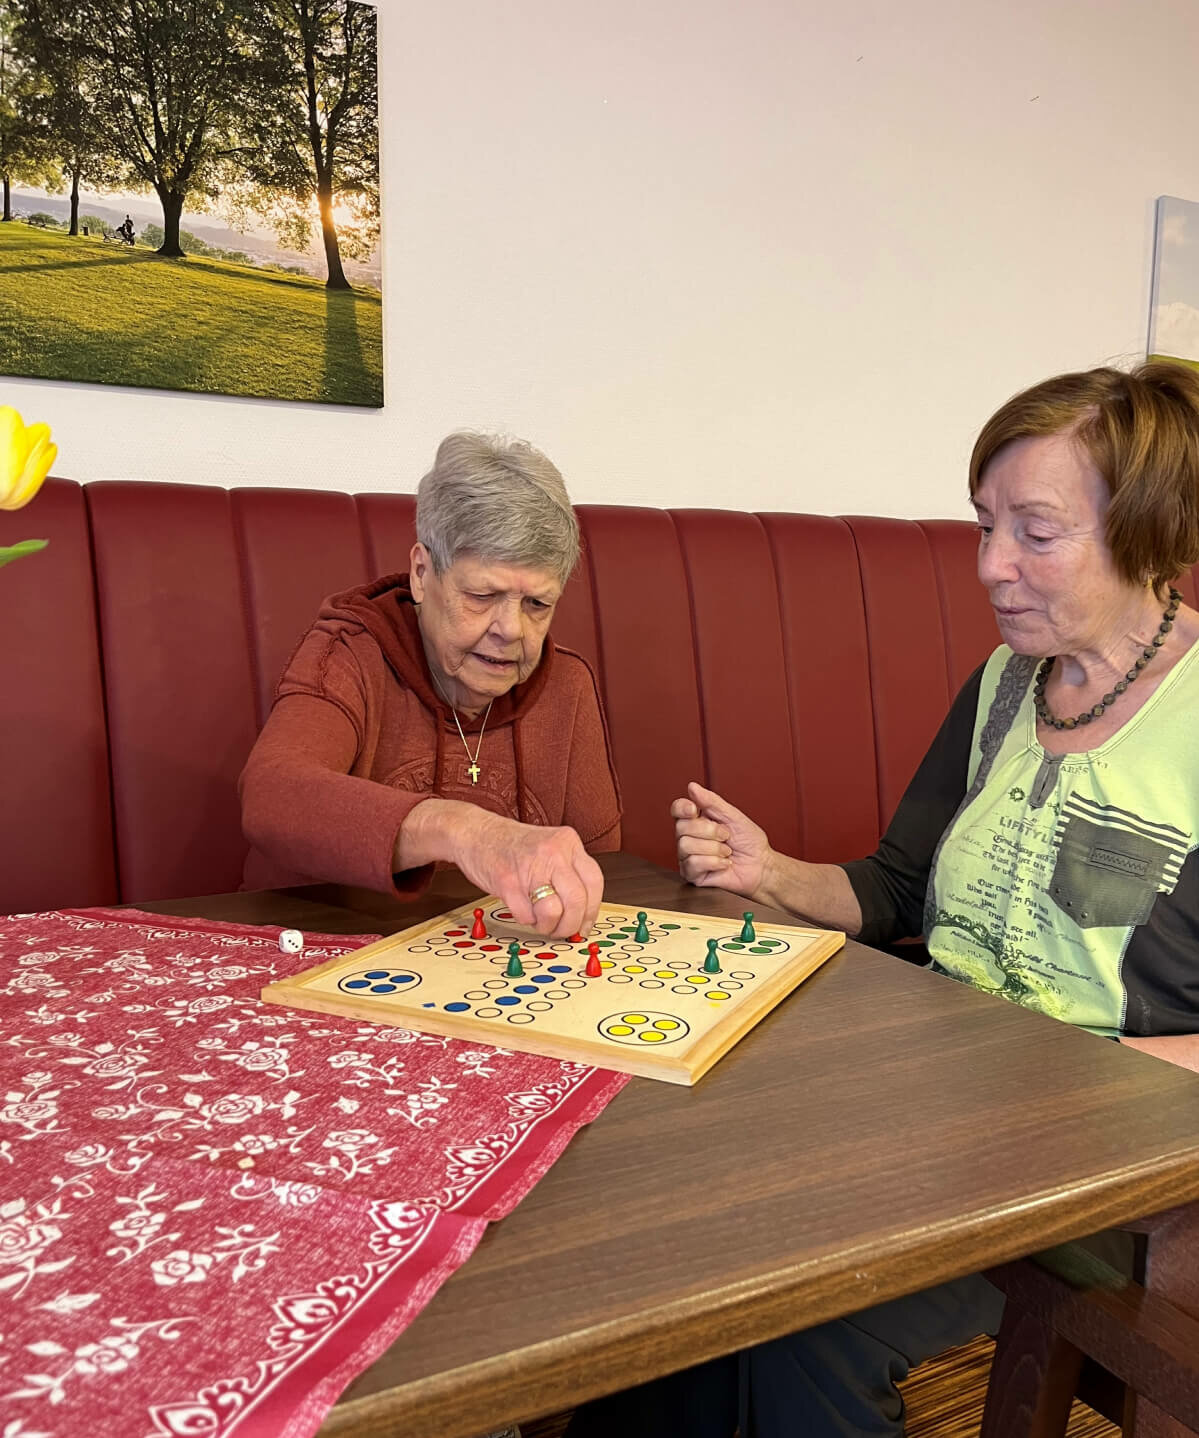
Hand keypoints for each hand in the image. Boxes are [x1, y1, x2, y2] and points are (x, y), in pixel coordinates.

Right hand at [452, 810, 602, 938]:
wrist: (476, 833)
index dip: (592, 911)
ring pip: (554, 912)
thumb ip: (568, 874)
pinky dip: (525, 919)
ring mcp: (530, 866)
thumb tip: (583, 915)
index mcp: (567, 842)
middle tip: (562, 930)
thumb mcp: (550, 848)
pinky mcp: (508, 882)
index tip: (584, 926)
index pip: (594, 882)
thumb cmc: (512, 845)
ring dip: (547, 925)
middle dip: (570, 925)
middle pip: (577, 901)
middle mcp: (553, 852)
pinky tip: (520, 906)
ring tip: (539, 919)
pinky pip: (526, 915)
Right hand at [672, 781, 770, 897]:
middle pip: (681, 827)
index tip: (694, 809)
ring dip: (714, 848)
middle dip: (709, 830)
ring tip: (726, 851)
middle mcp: (689, 837)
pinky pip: (693, 863)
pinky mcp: (691, 873)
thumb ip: (712, 802)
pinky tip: (724, 863)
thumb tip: (692, 787)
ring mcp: (688, 856)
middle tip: (726, 835)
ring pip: (685, 845)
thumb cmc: (749, 841)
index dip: (682, 808)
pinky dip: (714, 862)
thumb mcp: (733, 816)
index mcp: (697, 820)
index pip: (677, 809)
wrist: (760, 866)